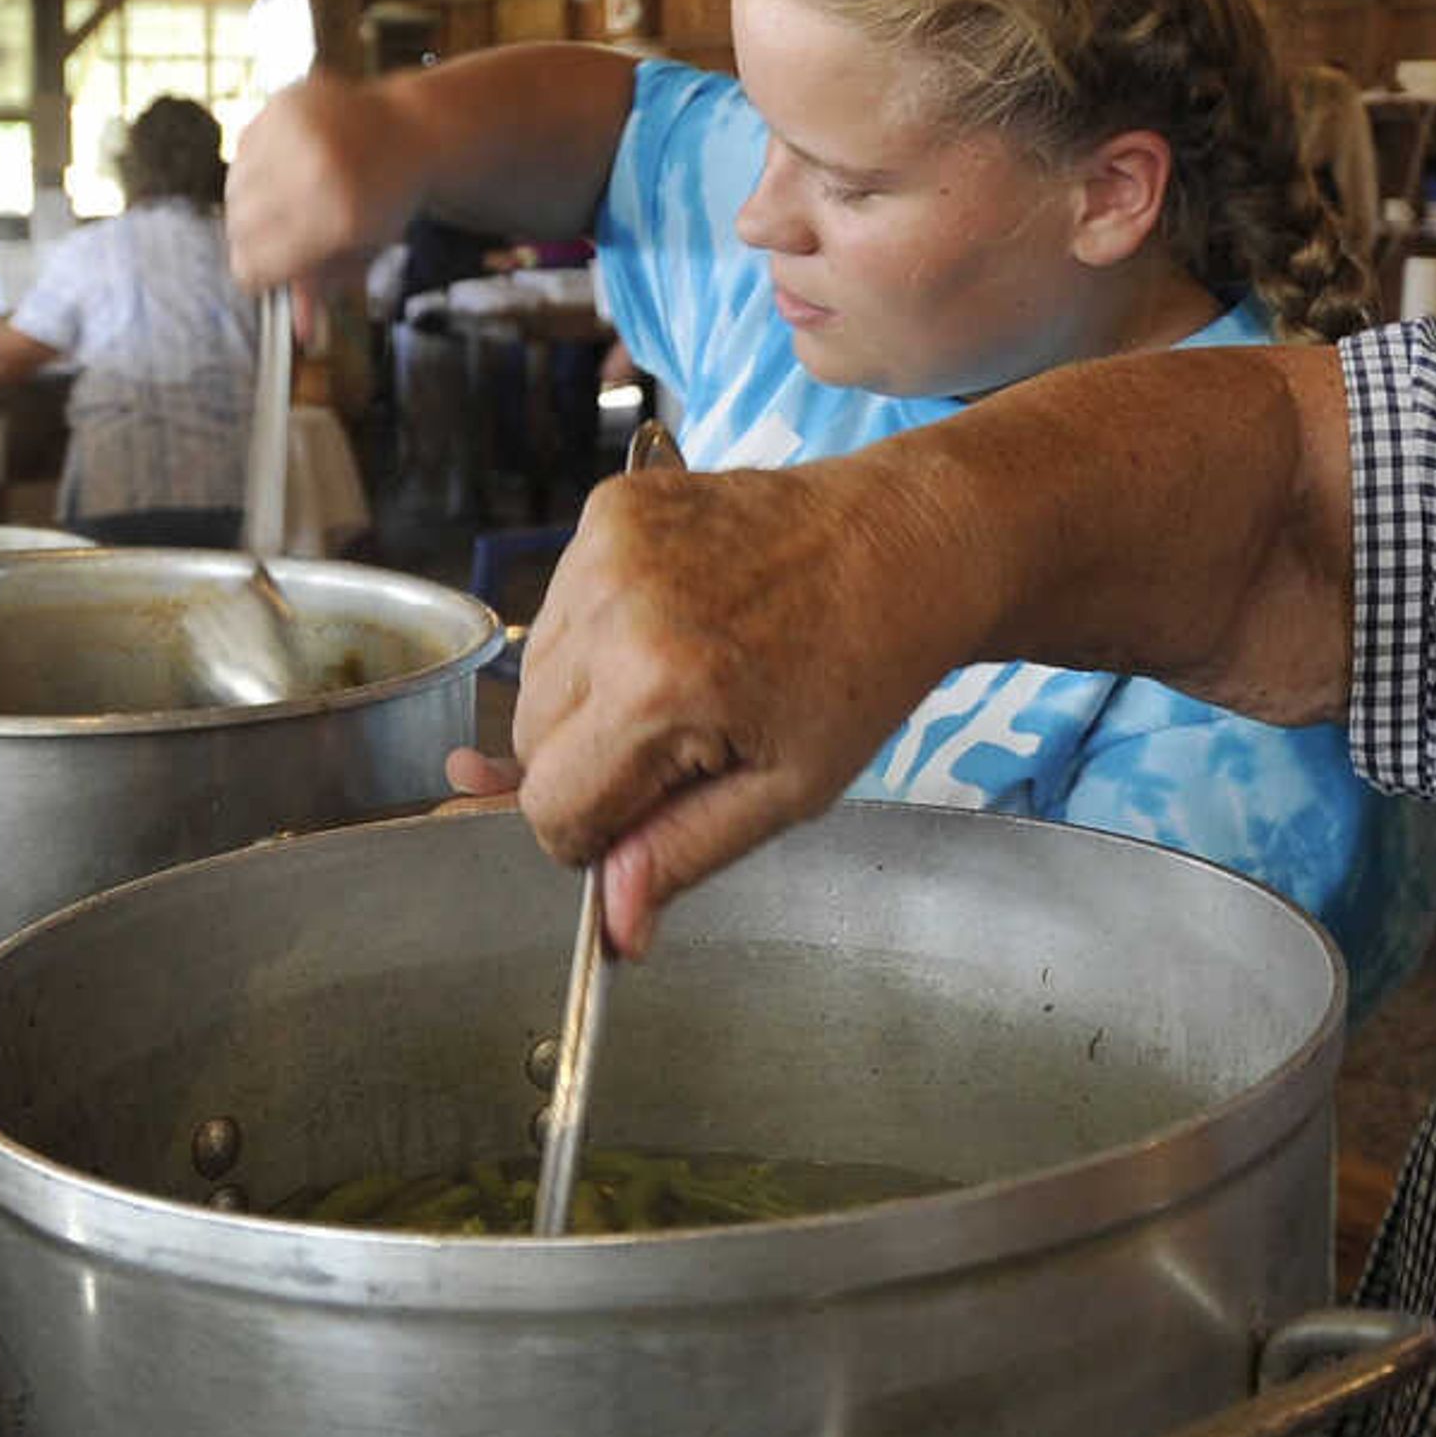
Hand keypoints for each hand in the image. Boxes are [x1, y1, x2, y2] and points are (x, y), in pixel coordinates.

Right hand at [226, 73, 417, 326]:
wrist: (411, 131)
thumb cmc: (386, 201)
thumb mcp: (363, 250)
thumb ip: (326, 287)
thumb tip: (302, 336)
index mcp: (336, 220)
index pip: (257, 264)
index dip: (254, 276)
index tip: (260, 275)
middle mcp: (313, 174)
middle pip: (240, 227)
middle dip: (250, 240)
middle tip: (274, 237)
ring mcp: (297, 134)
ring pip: (234, 188)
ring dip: (249, 203)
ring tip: (282, 201)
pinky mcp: (284, 104)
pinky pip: (241, 150)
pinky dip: (254, 166)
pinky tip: (283, 167)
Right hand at [490, 454, 985, 952]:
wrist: (905, 544)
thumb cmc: (863, 668)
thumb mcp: (787, 791)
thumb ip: (683, 855)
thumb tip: (614, 930)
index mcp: (656, 689)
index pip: (552, 804)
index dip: (593, 834)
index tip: (643, 821)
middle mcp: (615, 609)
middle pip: (530, 739)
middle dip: (591, 764)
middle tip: (685, 746)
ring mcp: (607, 547)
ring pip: (536, 674)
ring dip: (590, 699)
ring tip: (689, 679)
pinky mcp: (612, 506)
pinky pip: (562, 606)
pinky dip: (602, 633)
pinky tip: (677, 627)